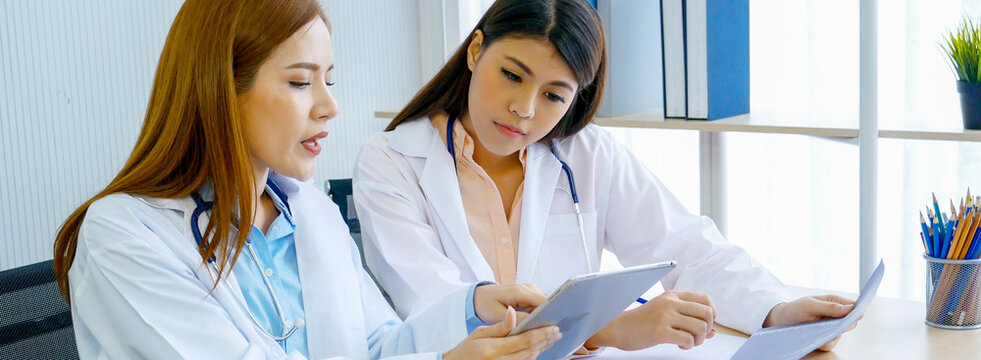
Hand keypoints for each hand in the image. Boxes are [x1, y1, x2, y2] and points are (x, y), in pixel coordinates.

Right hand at [443, 307, 561, 359]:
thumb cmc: (466, 350)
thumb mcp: (479, 333)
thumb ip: (500, 325)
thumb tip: (513, 312)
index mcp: (493, 349)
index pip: (524, 341)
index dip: (541, 334)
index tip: (552, 327)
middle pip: (530, 351)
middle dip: (545, 341)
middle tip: (557, 332)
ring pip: (529, 359)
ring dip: (542, 349)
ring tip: (551, 339)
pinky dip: (533, 356)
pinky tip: (539, 349)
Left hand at [473, 283, 545, 323]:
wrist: (479, 296)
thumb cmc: (486, 304)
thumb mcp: (497, 315)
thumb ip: (515, 320)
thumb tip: (532, 326)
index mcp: (520, 291)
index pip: (544, 302)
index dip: (550, 314)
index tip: (551, 327)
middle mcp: (528, 288)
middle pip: (546, 304)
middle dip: (545, 318)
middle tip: (541, 332)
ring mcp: (531, 291)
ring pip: (544, 307)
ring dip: (541, 318)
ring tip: (534, 329)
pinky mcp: (530, 296)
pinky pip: (539, 307)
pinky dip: (537, 317)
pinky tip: (530, 325)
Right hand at [586, 290, 716, 350]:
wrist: (618, 328)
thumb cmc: (641, 321)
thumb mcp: (664, 312)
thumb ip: (686, 317)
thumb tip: (712, 332)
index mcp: (672, 295)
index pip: (705, 299)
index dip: (711, 313)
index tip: (705, 323)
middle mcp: (670, 303)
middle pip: (707, 313)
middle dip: (707, 328)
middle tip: (697, 336)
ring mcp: (665, 316)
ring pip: (700, 327)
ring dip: (699, 339)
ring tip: (688, 341)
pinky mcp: (660, 331)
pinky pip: (688, 339)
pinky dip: (688, 345)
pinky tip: (679, 344)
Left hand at [763, 295, 857, 350]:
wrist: (780, 321)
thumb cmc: (794, 309)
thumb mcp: (809, 305)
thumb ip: (829, 307)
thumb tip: (850, 308)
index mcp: (833, 302)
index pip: (853, 306)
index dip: (857, 310)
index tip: (858, 315)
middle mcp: (834, 315)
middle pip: (850, 322)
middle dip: (844, 325)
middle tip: (834, 324)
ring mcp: (830, 328)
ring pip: (841, 334)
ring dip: (832, 334)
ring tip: (818, 330)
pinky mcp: (824, 339)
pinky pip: (831, 344)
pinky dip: (825, 342)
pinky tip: (816, 338)